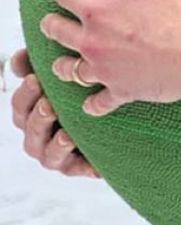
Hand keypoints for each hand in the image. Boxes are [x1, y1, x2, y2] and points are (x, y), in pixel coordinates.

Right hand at [9, 50, 98, 176]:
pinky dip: (71, 156)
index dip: (25, 92)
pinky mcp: (72, 167)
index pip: (20, 103)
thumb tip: (19, 57)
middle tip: (48, 102)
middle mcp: (37, 133)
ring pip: (43, 148)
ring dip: (52, 139)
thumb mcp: (65, 77)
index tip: (35, 79)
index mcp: (31, 110)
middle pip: (28, 126)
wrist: (118, 122)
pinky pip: (68, 166)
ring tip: (64, 130)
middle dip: (37, 114)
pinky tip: (75, 145)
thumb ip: (42, 65)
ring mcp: (52, 152)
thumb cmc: (83, 93)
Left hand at [40, 0, 180, 118]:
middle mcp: (93, 42)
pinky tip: (90, 100)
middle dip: (51, 23)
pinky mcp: (121, 92)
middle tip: (52, 21)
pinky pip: (97, 103)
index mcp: (97, 11)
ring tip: (63, 60)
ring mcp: (105, 70)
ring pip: (68, 70)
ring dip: (62, 63)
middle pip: (57, 32)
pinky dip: (91, 103)